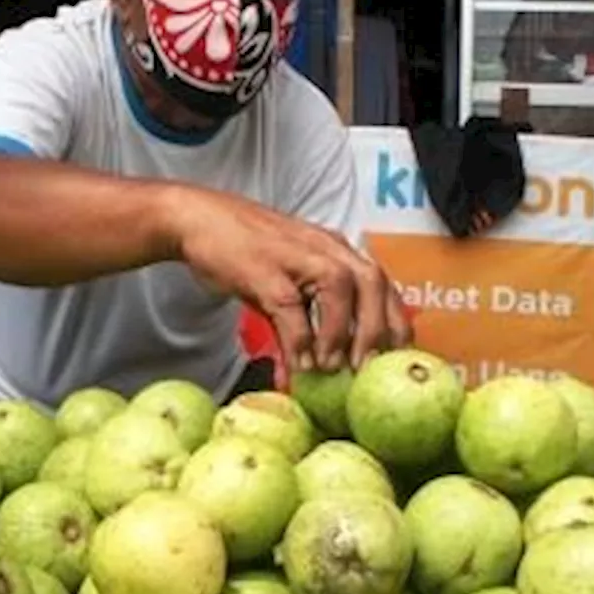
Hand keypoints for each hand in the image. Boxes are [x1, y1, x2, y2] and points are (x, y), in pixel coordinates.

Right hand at [168, 186, 412, 373]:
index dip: (395, 323)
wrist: (197, 220)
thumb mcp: (283, 288)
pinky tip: (299, 365)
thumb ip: (301, 326)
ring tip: (334, 368)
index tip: (396, 359)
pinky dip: (299, 339)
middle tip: (368, 368)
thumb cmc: (243, 253)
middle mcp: (325, 248)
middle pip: (373, 283)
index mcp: (336, 251)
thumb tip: (308, 373)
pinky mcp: (266, 269)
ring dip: (342, 333)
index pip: (382, 285)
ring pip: (340, 287)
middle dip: (378, 330)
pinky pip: (291, 306)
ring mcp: (296, 255)